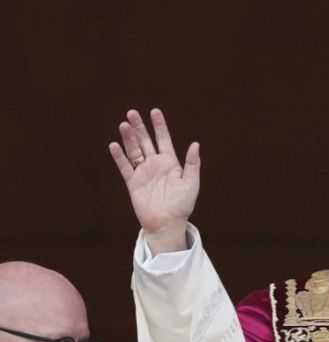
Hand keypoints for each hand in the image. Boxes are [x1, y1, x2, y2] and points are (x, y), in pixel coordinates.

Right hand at [109, 109, 200, 253]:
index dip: (159, 126)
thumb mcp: (191, 183)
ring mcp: (143, 173)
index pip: (163, 140)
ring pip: (134, 151)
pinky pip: (125, 167)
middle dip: (139, 127)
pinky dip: (119, 157)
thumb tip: (195, 144)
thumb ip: (193, 164)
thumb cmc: (182, 205)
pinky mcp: (133, 183)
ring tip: (123, 124)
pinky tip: (114, 145)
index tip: (154, 112)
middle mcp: (155, 165)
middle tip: (132, 112)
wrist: (168, 223)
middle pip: (145, 141)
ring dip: (128, 138)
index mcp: (170, 163)